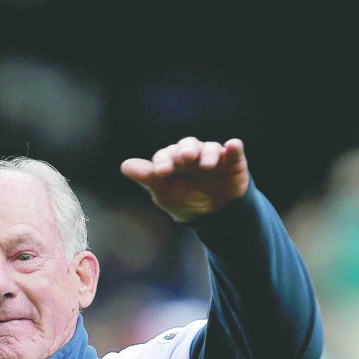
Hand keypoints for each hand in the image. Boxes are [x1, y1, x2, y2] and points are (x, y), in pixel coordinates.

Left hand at [120, 137, 249, 222]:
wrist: (213, 214)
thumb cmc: (184, 199)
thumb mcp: (164, 192)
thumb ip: (147, 178)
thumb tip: (124, 165)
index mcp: (172, 160)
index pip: (165, 155)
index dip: (163, 161)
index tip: (161, 172)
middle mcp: (192, 154)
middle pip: (187, 145)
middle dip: (186, 150)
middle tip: (186, 157)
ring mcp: (212, 155)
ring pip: (209, 147)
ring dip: (208, 153)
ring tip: (206, 164)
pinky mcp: (232, 160)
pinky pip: (234, 150)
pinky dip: (234, 147)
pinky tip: (232, 145)